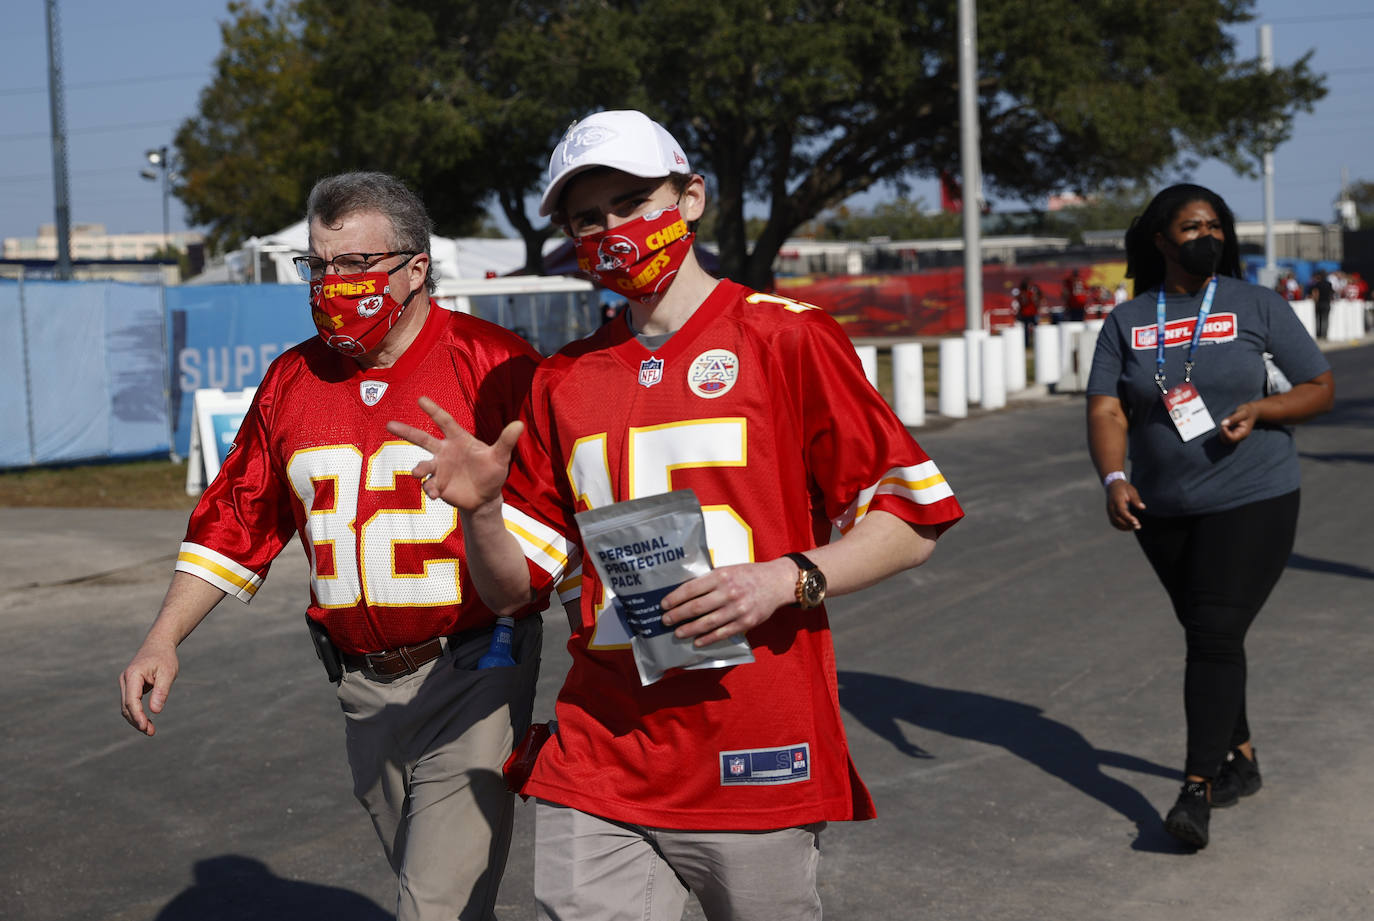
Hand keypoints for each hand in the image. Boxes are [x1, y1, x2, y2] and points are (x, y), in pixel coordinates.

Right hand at [119, 642, 178, 736]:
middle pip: (127, 706)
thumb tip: (155, 711)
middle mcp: (125, 680)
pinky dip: (137, 713)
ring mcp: (125, 683)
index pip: (131, 700)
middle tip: (151, 732)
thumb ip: (161, 691)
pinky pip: (131, 703)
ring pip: (127, 707)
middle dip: (137, 721)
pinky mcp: (129, 686)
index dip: (137, 716)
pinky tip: (147, 722)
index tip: (145, 727)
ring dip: (136, 719)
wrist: (159, 645)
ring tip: (150, 730)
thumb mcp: (168, 673)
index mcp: (133, 675)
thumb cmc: (165, 658)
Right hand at [386, 397, 522, 509]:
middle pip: (422, 438)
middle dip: (405, 431)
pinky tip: (435, 494)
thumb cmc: (492, 473)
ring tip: (417, 473)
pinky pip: (429, 484)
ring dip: (419, 468)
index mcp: (459, 440)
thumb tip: (519, 424)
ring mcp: (439, 468)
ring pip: (423, 464)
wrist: (485, 498)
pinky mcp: (438, 485)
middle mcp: (445, 451)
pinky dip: (429, 488)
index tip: (420, 399)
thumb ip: (506, 441)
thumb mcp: (500, 457)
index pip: (444, 422)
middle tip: (389, 424)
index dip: (433, 411)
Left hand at [660, 558, 796, 646]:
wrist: (777, 582)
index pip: (691, 588)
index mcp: (721, 575)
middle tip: (665, 621)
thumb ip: (710, 580)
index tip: (663, 605)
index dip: (675, 598)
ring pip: (707, 623)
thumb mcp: (728, 570)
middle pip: (696, 607)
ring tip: (678, 633)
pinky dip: (708, 639)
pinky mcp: (746, 622)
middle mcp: (728, 592)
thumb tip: (685, 593)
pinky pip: (722, 633)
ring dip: (689, 629)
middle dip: (677, 615)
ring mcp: (738, 608)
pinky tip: (697, 642)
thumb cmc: (749, 575)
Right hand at [1106, 480, 1145, 530]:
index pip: (1121, 511)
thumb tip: (1143, 507)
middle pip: (1117, 519)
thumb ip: (1136, 500)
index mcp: (1116, 500)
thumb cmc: (1124, 488)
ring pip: (1115, 522)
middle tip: (1138, 526)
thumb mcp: (1132, 491)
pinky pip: (1114, 522)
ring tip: (1134, 527)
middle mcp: (1111, 507)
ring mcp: (1109, 511)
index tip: (1136, 522)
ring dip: (1124, 527)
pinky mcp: (1110, 513)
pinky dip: (1120, 526)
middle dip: (1128, 524)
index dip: (1128, 518)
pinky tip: (1128, 527)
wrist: (1113, 486)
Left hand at [1219, 402, 1258, 443]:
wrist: (1252, 412)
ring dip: (1222, 432)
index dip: (1225, 433)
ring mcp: (1236, 436)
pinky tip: (1225, 424)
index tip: (1223, 424)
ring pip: (1224, 440)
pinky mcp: (1233, 434)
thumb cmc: (1248, 411)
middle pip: (1227, 441)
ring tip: (1226, 423)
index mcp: (1244, 433)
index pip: (1231, 438)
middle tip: (1224, 424)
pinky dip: (1222, 431)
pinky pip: (1224, 436)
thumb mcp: (1242, 413)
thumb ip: (1233, 418)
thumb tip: (1222, 424)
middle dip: (1222, 433)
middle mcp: (1240, 436)